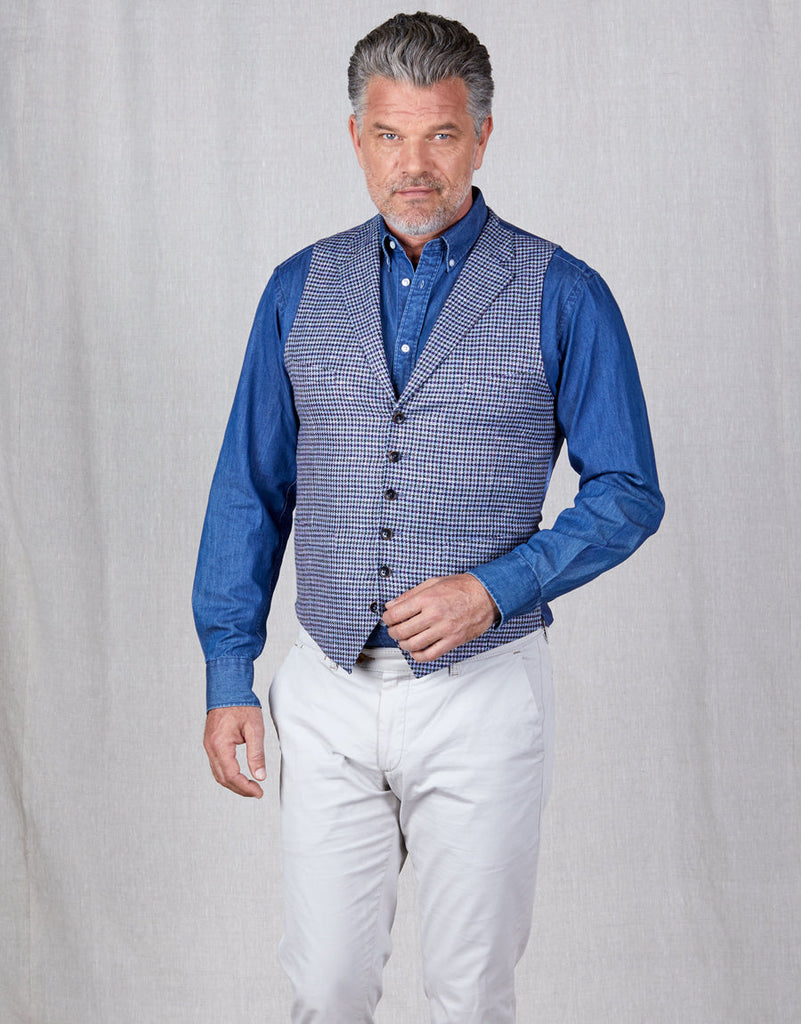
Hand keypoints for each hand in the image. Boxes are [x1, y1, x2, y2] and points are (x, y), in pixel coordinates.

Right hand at [203, 706, 265, 797]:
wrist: (228, 689)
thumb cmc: (241, 705)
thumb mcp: (255, 728)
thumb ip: (257, 753)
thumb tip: (260, 776)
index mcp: (220, 745)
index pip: (232, 775)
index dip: (245, 787)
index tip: (259, 792)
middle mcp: (210, 748)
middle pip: (223, 778)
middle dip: (240, 789)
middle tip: (256, 792)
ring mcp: (208, 746)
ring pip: (218, 774)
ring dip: (233, 783)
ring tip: (250, 787)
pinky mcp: (210, 744)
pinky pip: (216, 765)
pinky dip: (227, 774)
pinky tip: (239, 775)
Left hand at [382, 573, 498, 662]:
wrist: (487, 595)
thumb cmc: (462, 587)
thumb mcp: (433, 582)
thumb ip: (410, 594)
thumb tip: (392, 604)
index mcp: (427, 598)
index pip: (396, 614)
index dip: (387, 618)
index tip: (388, 618)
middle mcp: (434, 615)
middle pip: (402, 631)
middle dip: (393, 632)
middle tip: (394, 629)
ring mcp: (444, 629)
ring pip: (413, 645)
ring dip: (403, 644)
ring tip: (404, 640)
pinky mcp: (453, 641)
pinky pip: (430, 654)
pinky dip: (418, 656)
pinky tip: (416, 650)